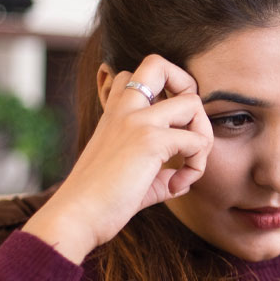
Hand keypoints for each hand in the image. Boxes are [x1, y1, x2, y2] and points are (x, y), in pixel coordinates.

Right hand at [23, 54, 213, 263]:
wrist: (76, 217)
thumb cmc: (99, 202)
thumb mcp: (131, 177)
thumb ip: (158, 172)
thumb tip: (182, 180)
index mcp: (114, 113)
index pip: (135, 77)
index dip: (162, 97)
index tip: (165, 136)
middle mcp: (124, 109)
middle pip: (159, 63)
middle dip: (188, 89)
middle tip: (189, 130)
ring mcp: (137, 121)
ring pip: (193, 102)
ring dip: (203, 136)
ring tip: (189, 167)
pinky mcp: (150, 141)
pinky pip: (197, 141)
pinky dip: (198, 166)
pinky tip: (178, 185)